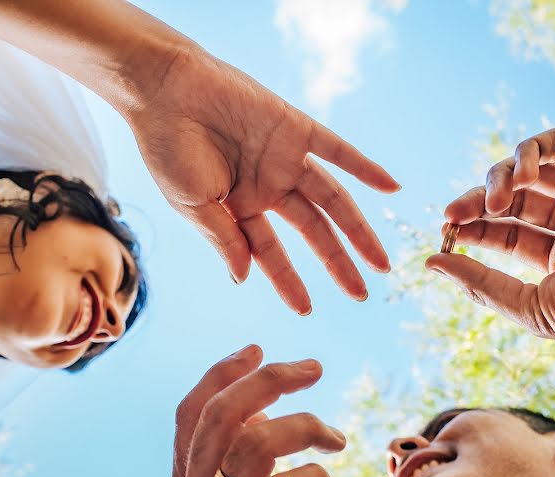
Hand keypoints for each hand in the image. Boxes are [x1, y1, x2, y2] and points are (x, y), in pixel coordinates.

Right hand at [127, 45, 399, 314]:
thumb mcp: (193, 205)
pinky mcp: (294, 127)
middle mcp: (269, 187)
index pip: (272, 253)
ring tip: (380, 262)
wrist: (163, 89)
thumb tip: (244, 279)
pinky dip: (365, 167)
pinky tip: (391, 187)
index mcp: (241, 208)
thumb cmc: (168, 148)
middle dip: (338, 263)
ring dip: (358, 230)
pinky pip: (338, 150)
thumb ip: (224, 240)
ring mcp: (284, 159)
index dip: (289, 282)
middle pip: (314, 232)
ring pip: (332, 200)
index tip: (306, 310)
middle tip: (361, 295)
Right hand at [169, 345, 345, 476]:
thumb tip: (260, 411)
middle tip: (313, 369)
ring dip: (306, 427)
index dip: (222, 373)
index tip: (258, 348)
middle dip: (269, 380)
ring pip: (254, 446)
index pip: (190, 414)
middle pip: (221, 417)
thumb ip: (227, 469)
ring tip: (336, 438)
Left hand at [426, 129, 554, 372]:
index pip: (505, 234)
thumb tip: (431, 262)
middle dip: (477, 203)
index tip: (447, 232)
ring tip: (491, 201)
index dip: (474, 228)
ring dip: (499, 179)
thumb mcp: (530, 306)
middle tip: (452, 215)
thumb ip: (480, 283)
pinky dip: (529, 152)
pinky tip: (517, 178)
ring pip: (530, 169)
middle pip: (512, 200)